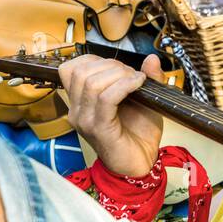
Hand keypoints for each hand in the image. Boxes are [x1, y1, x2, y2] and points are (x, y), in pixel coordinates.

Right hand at [59, 53, 164, 176]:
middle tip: (132, 75)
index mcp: (81, 101)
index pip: (71, 68)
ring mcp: (86, 120)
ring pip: (92, 83)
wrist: (141, 163)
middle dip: (111, 65)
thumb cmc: (139, 134)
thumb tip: (151, 58)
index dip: (96, 60)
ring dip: (119, 74)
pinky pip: (106, 98)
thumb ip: (146, 78)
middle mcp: (78, 110)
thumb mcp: (144, 99)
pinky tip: (138, 84)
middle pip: (81, 72)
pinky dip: (124, 86)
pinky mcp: (99, 129)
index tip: (121, 68)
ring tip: (137, 80)